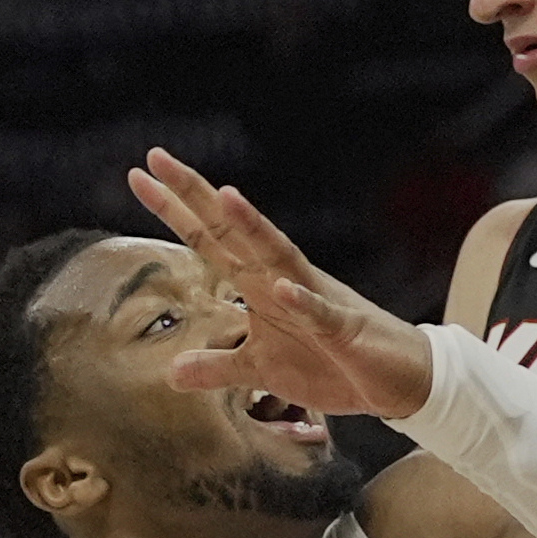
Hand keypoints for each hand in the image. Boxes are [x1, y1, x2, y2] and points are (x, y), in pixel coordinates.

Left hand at [126, 148, 433, 417]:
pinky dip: (303, 302)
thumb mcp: (261, 372)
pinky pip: (320, 313)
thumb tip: (172, 371)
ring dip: (253, 228)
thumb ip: (218, 366)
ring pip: (279, 256)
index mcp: (260, 286)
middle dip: (197, 196)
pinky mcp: (342, 328)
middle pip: (233, 231)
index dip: (175, 209)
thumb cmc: (330, 364)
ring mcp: (314, 299)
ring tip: (224, 195)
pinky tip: (283, 288)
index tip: (139, 176)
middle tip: (157, 158)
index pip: (211, 239)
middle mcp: (282, 280)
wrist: (397, 378)